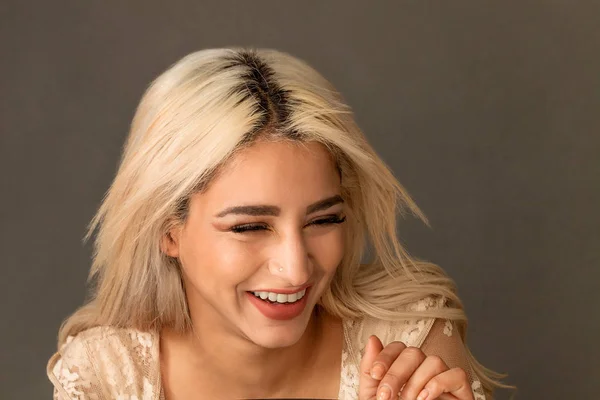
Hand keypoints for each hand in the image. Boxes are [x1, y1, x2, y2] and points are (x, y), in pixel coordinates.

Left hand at [358, 335, 473, 399]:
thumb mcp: (374, 397)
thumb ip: (370, 370)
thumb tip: (372, 339)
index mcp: (405, 369)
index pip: (398, 348)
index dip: (385, 357)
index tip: (374, 375)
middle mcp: (425, 370)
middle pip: (413, 352)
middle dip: (396, 373)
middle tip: (385, 397)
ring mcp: (444, 380)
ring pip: (434, 361)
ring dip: (416, 382)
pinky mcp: (462, 392)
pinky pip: (457, 374)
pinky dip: (439, 384)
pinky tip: (425, 398)